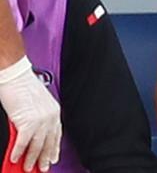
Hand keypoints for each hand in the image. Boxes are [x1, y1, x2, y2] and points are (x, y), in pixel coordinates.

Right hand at [0, 56, 60, 171]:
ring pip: (37, 146)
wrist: (16, 76)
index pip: (56, 135)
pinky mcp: (27, 122)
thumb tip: (33, 135)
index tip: (53, 158)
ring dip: (31, 159)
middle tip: (43, 168)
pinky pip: (23, 142)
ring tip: (28, 168)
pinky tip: (15, 158)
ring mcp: (39, 120)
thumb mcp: (37, 104)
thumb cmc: (24, 87)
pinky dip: (19, 152)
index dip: (54, 148)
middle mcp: (50, 117)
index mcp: (54, 112)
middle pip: (48, 143)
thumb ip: (38, 119)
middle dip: (44, 158)